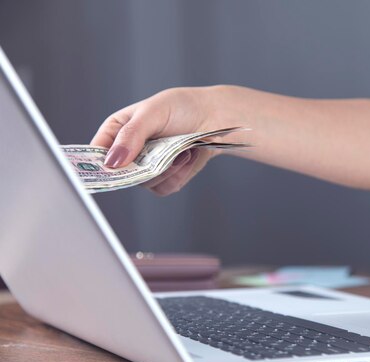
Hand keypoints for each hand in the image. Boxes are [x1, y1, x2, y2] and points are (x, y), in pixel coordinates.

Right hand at [91, 86, 237, 195]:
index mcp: (117, 131)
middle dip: (141, 168)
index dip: (95, 164)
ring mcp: (147, 167)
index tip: (105, 170)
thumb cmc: (181, 107)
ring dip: (166, 169)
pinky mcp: (166, 178)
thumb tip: (113, 161)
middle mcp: (129, 152)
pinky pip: (164, 187)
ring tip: (181, 149)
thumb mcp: (152, 113)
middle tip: (156, 158)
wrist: (214, 118)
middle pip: (120, 175)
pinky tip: (187, 156)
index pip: (96, 152)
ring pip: (144, 183)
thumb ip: (132, 135)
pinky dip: (178, 174)